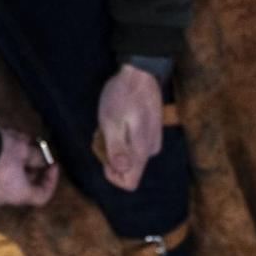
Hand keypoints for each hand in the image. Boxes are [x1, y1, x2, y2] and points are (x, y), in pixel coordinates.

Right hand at [0, 128, 58, 206]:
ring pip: (9, 179)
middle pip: (25, 186)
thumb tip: (42, 159)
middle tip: (34, 151)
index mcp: (19, 194)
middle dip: (32, 168)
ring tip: (17, 142)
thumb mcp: (22, 149)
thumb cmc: (0, 153)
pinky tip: (2, 144)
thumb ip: (36, 156)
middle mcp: (4, 198)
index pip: (42, 196)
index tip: (52, 164)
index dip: (51, 180)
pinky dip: (3, 164)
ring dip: (17, 162)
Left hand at [98, 64, 163, 191]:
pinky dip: (122, 138)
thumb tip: (121, 170)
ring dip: (115, 146)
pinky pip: (134, 145)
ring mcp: (153, 141)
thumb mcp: (112, 121)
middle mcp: (151, 150)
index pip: (129, 183)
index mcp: (141, 151)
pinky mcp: (152, 132)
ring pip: (130, 157)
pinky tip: (118, 121)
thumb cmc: (122, 96)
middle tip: (102, 133)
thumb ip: (117, 148)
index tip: (103, 153)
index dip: (112, 175)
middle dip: (111, 157)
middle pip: (128, 170)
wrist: (140, 72)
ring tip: (109, 125)